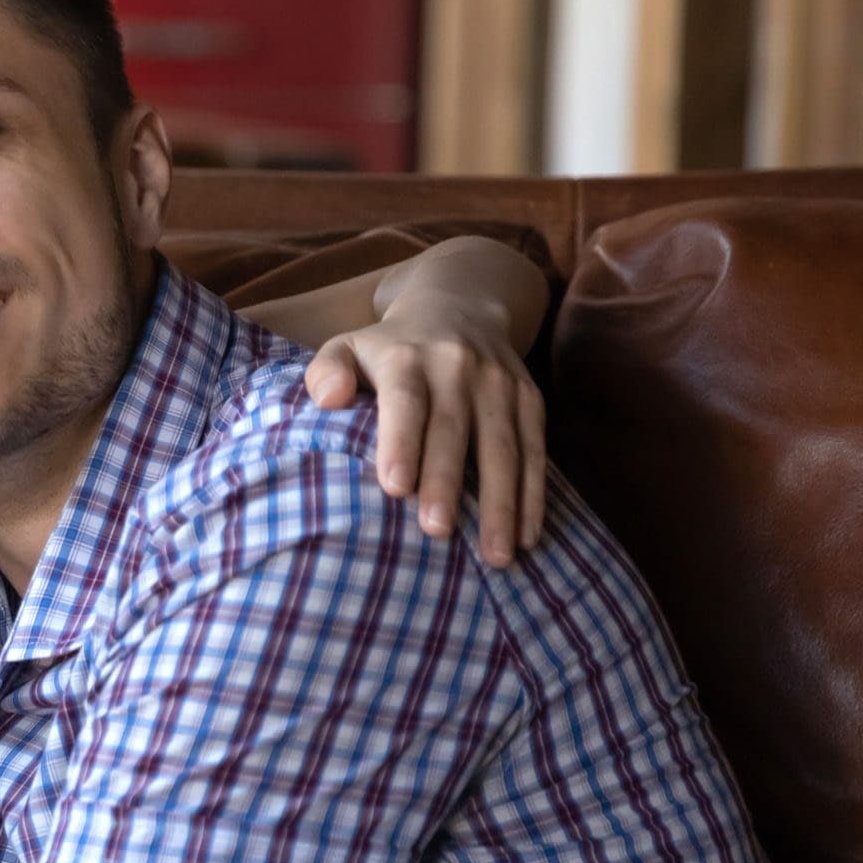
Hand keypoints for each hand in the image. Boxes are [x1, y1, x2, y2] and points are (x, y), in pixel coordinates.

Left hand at [305, 300, 544, 567]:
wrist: (459, 308)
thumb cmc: (388, 349)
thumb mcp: (347, 347)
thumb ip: (327, 371)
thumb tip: (328, 399)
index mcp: (406, 358)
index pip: (405, 401)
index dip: (402, 442)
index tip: (395, 487)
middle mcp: (457, 367)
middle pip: (454, 429)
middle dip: (447, 481)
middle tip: (438, 531)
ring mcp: (499, 383)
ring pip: (504, 446)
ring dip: (502, 502)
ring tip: (496, 555)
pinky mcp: (530, 400)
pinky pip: (535, 450)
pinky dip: (534, 495)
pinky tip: (528, 536)